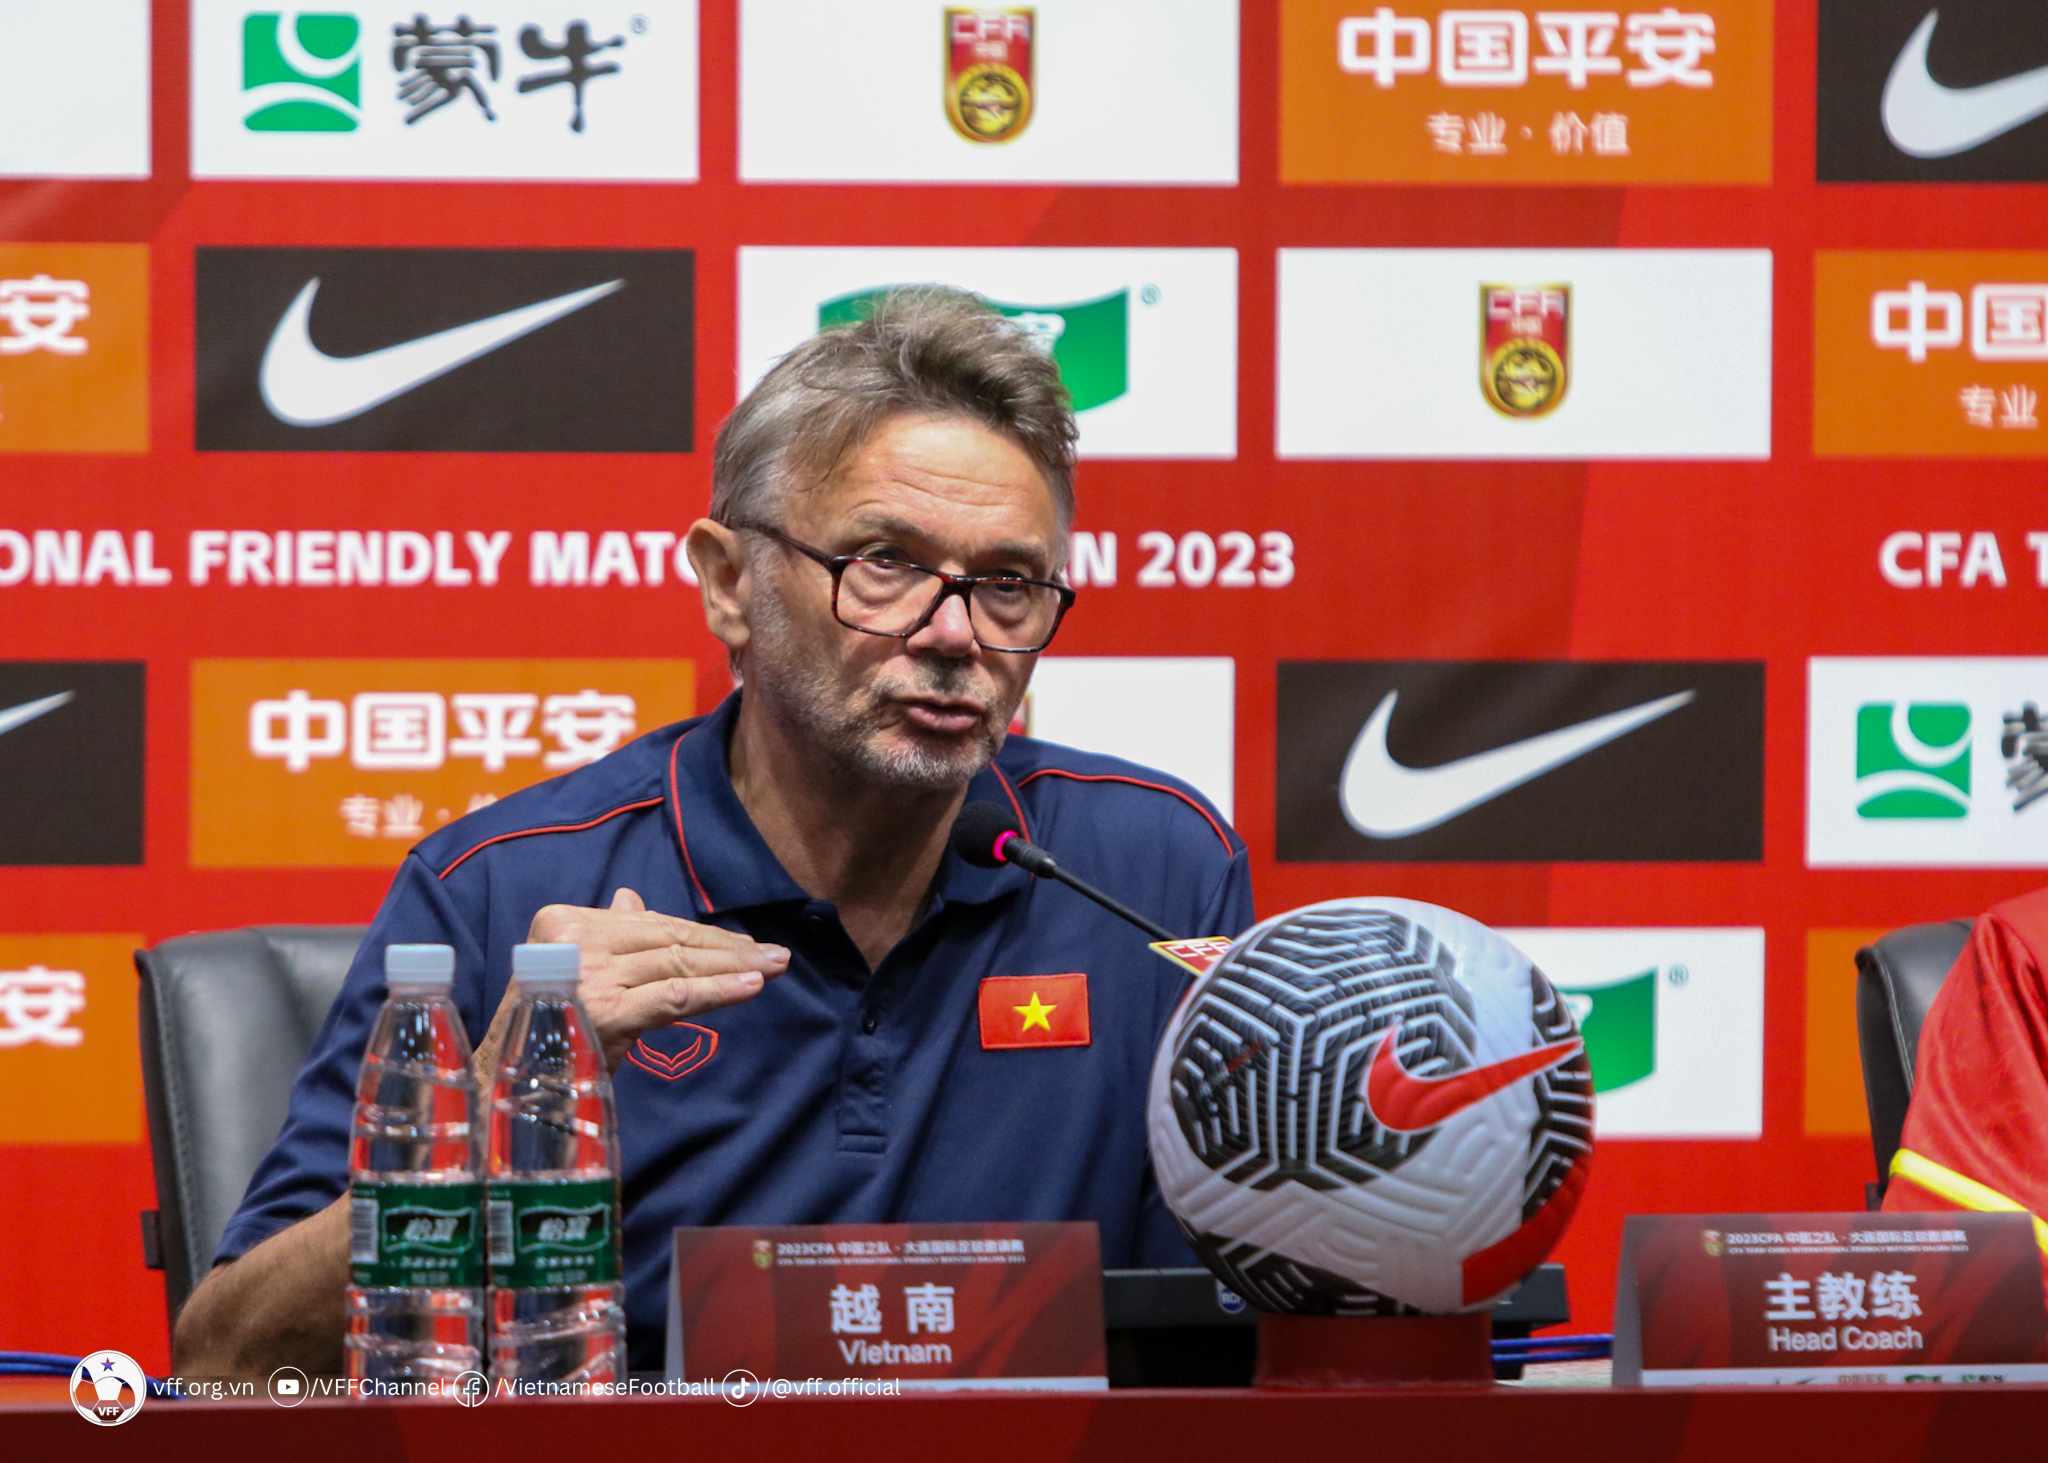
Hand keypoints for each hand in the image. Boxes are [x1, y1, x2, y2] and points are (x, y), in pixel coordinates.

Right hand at [487, 888, 786, 1071]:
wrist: (508, 1082)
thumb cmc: (546, 1026)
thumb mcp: (574, 971)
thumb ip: (607, 934)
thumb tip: (632, 898)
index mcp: (565, 921)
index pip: (650, 924)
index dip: (701, 933)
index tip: (743, 942)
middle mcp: (576, 940)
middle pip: (669, 941)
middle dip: (728, 948)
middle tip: (777, 955)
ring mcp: (591, 975)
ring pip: (677, 965)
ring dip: (733, 966)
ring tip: (775, 967)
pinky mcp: (608, 1011)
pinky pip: (675, 996)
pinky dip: (718, 989)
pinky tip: (752, 986)